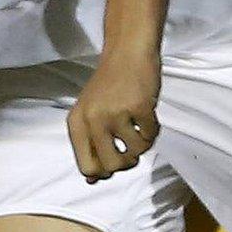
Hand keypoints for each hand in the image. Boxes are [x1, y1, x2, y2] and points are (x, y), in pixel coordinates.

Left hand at [66, 48, 160, 181]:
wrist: (127, 51)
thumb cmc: (110, 84)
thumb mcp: (90, 113)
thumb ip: (90, 144)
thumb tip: (94, 180)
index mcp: (77, 123)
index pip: (86, 167)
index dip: (104, 171)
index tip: (114, 160)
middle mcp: (93, 119)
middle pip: (112, 166)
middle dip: (126, 163)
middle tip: (131, 149)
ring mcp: (116, 113)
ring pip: (136, 152)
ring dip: (143, 143)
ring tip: (140, 125)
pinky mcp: (139, 106)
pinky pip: (151, 136)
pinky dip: (154, 129)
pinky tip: (148, 114)